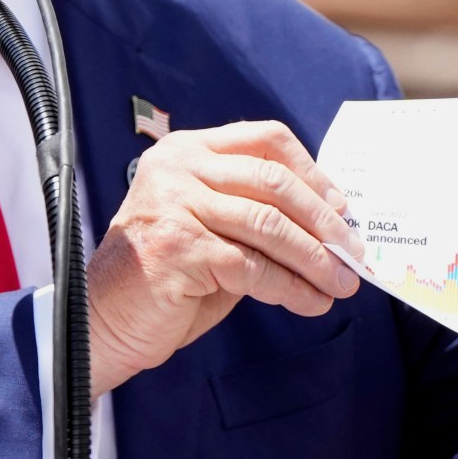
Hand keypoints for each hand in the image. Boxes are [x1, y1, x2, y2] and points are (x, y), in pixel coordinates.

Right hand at [87, 121, 361, 392]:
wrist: (105, 319)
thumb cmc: (167, 275)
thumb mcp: (211, 224)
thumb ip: (254, 210)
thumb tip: (331, 223)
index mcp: (188, 150)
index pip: (266, 139)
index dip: (313, 173)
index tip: (342, 208)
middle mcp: (178, 168)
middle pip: (273, 182)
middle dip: (324, 221)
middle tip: (352, 253)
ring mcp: (175, 206)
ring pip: (269, 226)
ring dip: (315, 259)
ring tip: (341, 283)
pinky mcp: (178, 249)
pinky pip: (253, 268)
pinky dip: (291, 288)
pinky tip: (311, 302)